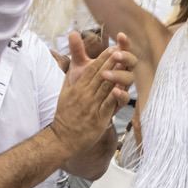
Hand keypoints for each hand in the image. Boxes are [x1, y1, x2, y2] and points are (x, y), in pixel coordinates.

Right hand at [51, 33, 134, 154]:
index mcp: (77, 88)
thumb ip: (70, 77)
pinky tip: (121, 88)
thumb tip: (72, 64)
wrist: (62, 138)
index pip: (91, 69)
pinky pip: (107, 105)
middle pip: (100, 75)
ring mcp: (91, 107)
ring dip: (116, 74)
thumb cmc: (65, 115)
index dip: (102, 58)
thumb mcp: (64, 93)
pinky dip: (114, 96)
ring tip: (125, 64)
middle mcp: (84, 95)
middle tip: (122, 50)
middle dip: (111, 62)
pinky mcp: (98, 119)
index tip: (112, 48)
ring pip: (105, 87)